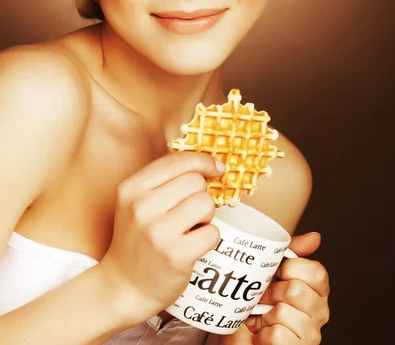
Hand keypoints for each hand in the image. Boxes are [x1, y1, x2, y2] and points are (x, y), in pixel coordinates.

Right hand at [98, 151, 224, 323]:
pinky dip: (209, 239)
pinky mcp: (176, 255)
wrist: (123, 287)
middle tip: (188, 214)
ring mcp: (158, 232)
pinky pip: (212, 232)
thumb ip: (164, 180)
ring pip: (206, 204)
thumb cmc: (138, 240)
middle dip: (199, 195)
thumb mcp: (136, 202)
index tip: (216, 168)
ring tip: (190, 228)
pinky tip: (193, 245)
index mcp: (130, 188)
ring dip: (206, 216)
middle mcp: (141, 207)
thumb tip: (210, 164)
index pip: (176, 160)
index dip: (202, 160)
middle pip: (195, 181)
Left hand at [242, 232, 329, 343]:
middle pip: (296, 290)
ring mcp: (311, 334)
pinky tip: (262, 334)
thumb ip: (291, 253)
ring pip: (283, 312)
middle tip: (265, 298)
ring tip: (262, 317)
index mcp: (318, 290)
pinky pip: (277, 335)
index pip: (316, 272)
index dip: (291, 270)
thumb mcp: (272, 274)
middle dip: (272, 292)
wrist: (242, 337)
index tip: (278, 274)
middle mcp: (320, 313)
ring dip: (264, 315)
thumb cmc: (258, 305)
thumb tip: (314, 237)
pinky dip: (262, 334)